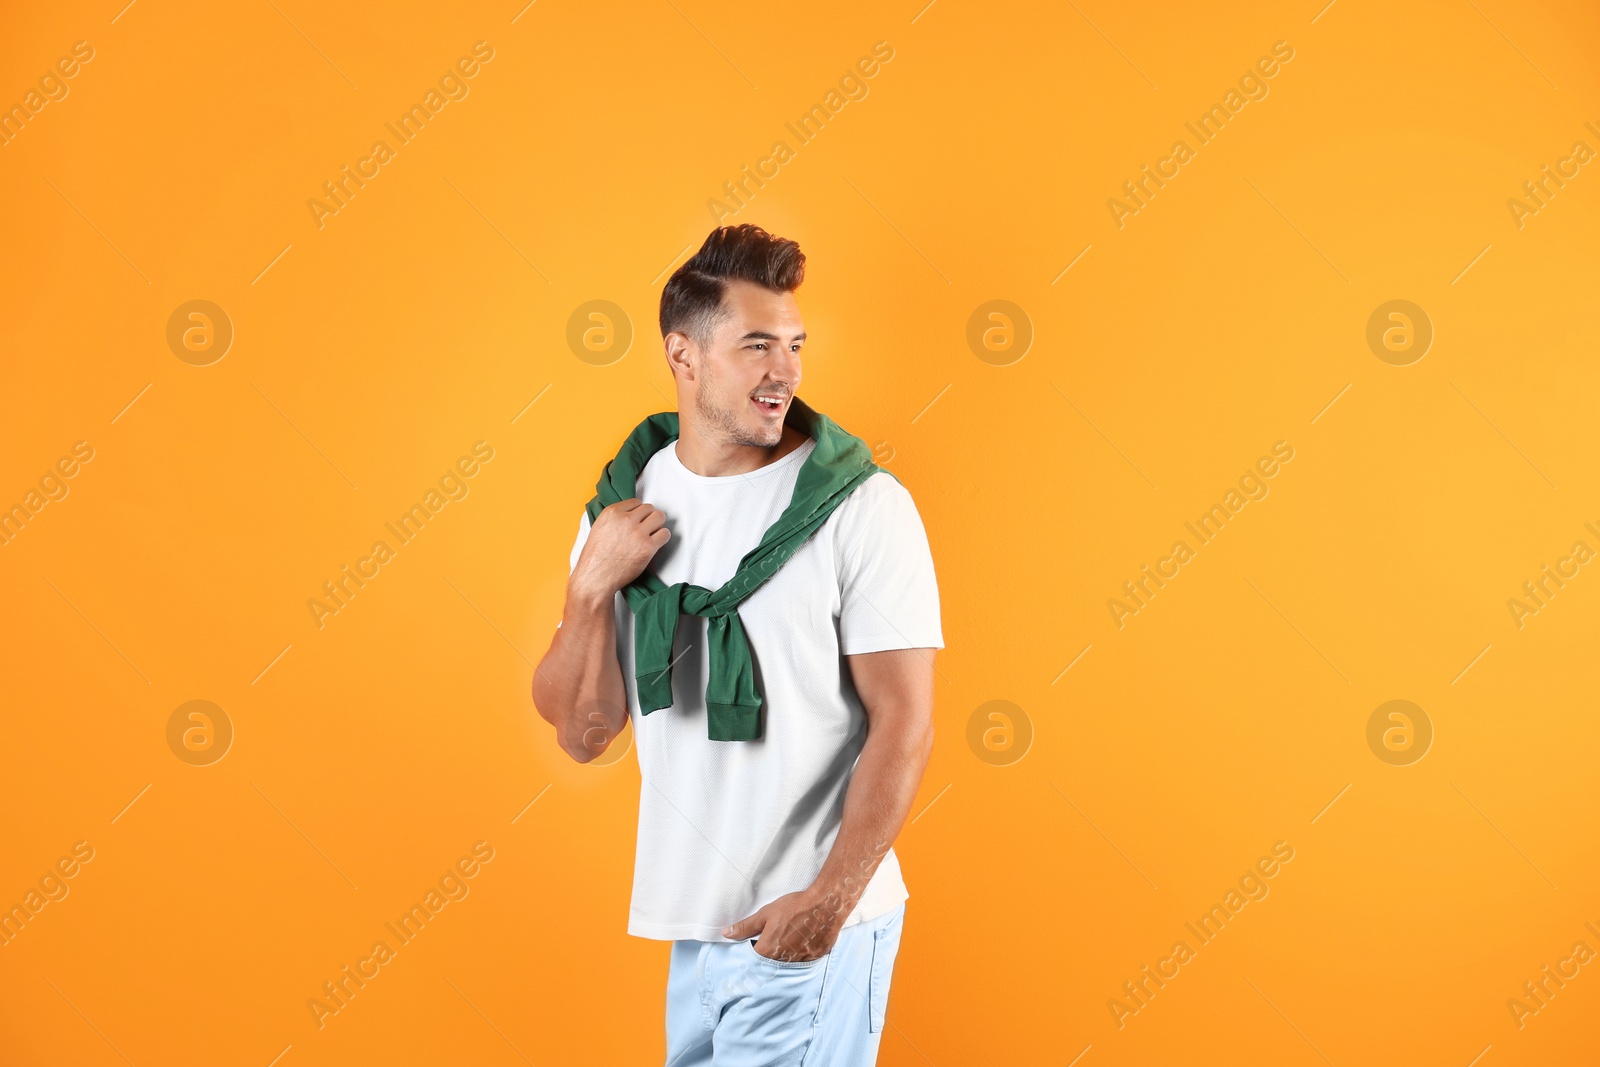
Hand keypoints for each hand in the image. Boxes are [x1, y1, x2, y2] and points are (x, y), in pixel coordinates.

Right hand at [571, 498, 669, 600]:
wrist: (596, 578)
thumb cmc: (595, 558)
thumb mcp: (598, 528)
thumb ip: (614, 519)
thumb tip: (628, 515)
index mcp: (611, 512)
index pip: (635, 502)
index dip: (638, 512)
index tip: (639, 519)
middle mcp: (625, 519)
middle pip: (649, 508)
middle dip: (649, 517)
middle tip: (647, 527)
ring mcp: (637, 532)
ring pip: (659, 517)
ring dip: (658, 525)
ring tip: (652, 534)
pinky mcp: (647, 547)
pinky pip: (665, 534)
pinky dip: (663, 538)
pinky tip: (656, 543)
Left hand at [722, 889, 845, 961]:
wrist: (825, 905)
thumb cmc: (795, 907)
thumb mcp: (766, 914)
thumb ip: (745, 926)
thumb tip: (726, 933)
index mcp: (768, 950)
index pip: (754, 960)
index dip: (754, 953)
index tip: (756, 947)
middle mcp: (783, 961)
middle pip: (771, 964)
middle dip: (770, 955)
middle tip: (776, 940)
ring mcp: (800, 962)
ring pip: (787, 965)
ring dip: (785, 957)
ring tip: (790, 940)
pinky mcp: (814, 959)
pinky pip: (803, 963)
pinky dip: (800, 955)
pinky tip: (802, 943)